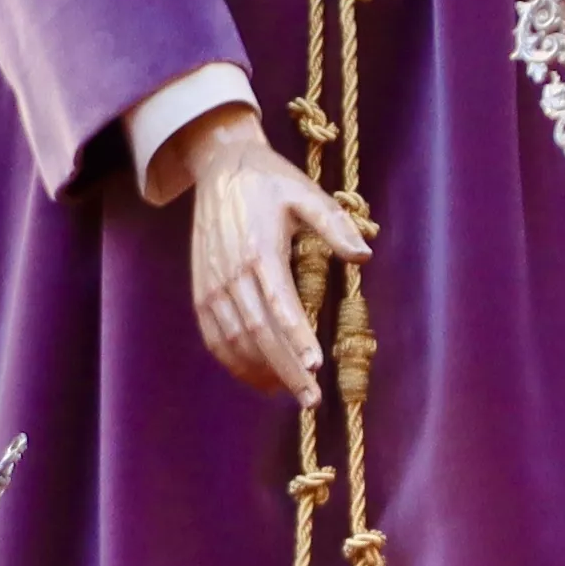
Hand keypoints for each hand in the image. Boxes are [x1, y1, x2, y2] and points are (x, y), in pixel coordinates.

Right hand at [157, 109, 367, 402]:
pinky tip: (258, 375)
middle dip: (284, 369)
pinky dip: (233, 362)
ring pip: (234, 340)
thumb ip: (335, 223)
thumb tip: (363, 254)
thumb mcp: (306, 191)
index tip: (315, 366)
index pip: (279, 305)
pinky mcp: (201, 290)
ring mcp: (212, 284)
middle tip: (310, 397)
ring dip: (260, 371)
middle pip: (258, 333)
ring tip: (289, 392)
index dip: (296, 338)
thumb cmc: (269, 180)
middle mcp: (231, 272)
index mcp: (259, 250)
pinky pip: (214, 335)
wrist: (219, 168)